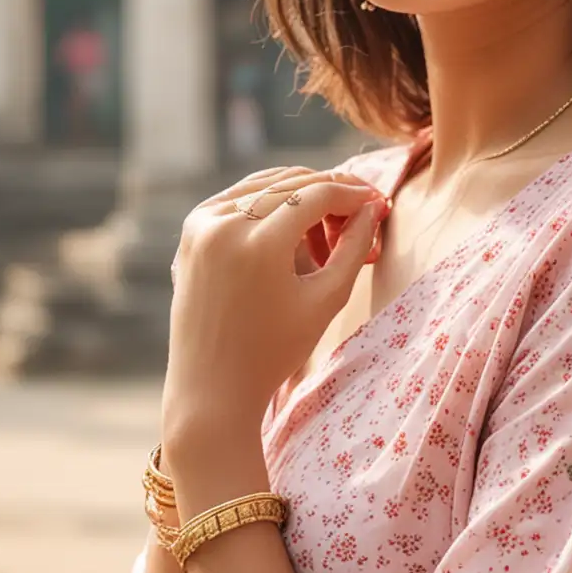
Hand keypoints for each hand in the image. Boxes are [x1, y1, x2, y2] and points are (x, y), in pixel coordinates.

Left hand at [161, 166, 389, 450]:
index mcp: (256, 242)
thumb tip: (373, 207)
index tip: (379, 202)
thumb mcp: (325, 300)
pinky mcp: (192, 230)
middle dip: (332, 193)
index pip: (317, 195)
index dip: (354, 194)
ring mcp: (201, 223)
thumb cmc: (274, 352)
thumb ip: (353, 247)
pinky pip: (241, 198)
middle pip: (292, 183)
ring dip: (303, 197)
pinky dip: (272, 204)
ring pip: (267, 185)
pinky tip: (296, 232)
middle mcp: (222, 222)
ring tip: (328, 234)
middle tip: (361, 216)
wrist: (212, 389)